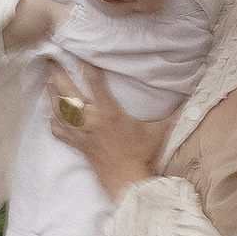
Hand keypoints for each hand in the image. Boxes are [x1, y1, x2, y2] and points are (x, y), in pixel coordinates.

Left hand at [47, 59, 160, 201]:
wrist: (128, 182)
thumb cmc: (144, 155)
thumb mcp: (159, 131)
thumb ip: (172, 113)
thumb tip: (188, 99)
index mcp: (110, 112)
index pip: (95, 82)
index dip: (87, 66)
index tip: (81, 53)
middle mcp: (91, 119)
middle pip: (67, 92)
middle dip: (57, 74)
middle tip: (51, 60)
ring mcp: (81, 133)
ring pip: (58, 109)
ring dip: (52, 95)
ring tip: (48, 82)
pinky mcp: (77, 145)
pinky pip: (58, 132)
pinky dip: (53, 123)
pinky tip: (52, 117)